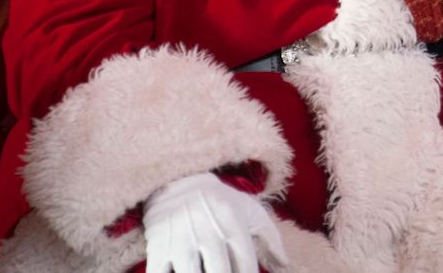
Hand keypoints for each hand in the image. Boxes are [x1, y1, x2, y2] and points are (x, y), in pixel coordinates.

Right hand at [143, 172, 287, 272]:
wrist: (179, 179)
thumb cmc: (221, 201)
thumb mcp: (250, 210)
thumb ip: (271, 238)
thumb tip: (285, 266)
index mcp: (233, 223)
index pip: (246, 265)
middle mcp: (208, 231)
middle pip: (220, 270)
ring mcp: (181, 239)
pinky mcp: (158, 245)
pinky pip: (160, 271)